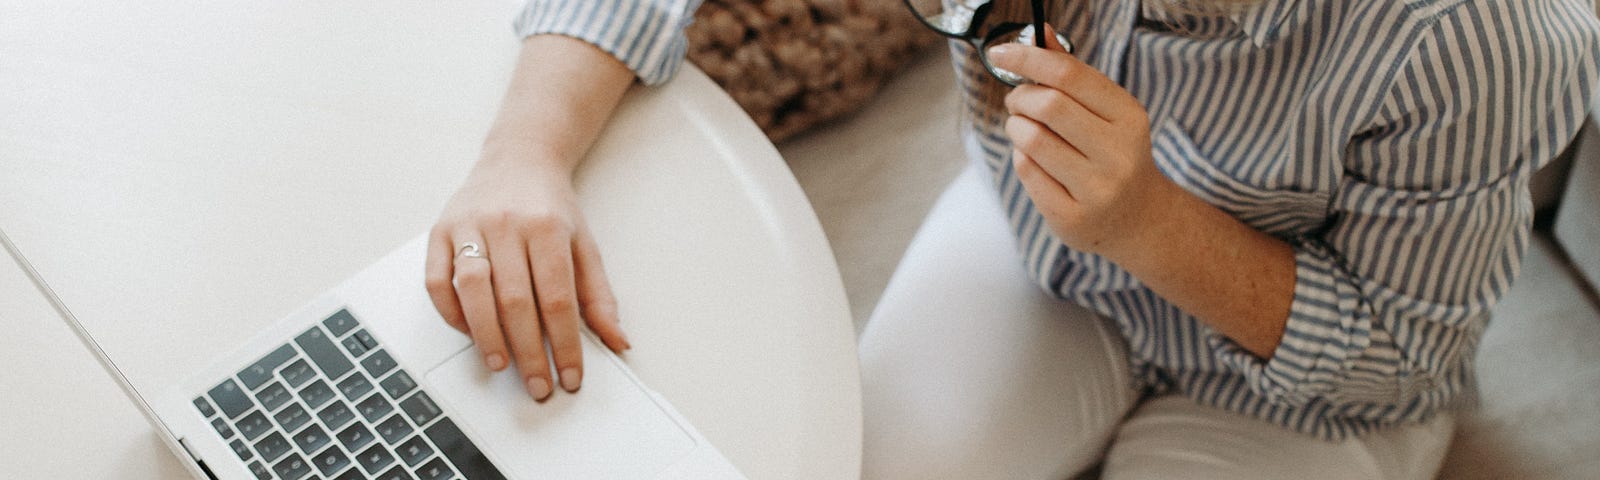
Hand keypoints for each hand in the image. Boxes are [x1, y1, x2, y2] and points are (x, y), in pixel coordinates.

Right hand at [425, 155, 629, 400]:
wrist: (518, 159)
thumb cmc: (551, 207)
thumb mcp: (585, 245)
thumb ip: (599, 296)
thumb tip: (618, 341)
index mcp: (548, 228)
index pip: (558, 299)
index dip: (564, 344)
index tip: (570, 376)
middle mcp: (506, 224)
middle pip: (516, 300)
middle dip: (528, 351)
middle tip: (538, 385)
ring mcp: (469, 226)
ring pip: (473, 290)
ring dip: (486, 336)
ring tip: (501, 365)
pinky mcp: (440, 231)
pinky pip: (437, 280)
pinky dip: (451, 312)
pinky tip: (469, 332)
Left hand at [987, 32, 1180, 258]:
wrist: (1138, 219)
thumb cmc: (1111, 153)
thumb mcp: (1105, 112)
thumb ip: (1072, 74)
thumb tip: (1040, 31)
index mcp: (1129, 117)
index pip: (1070, 75)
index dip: (1028, 58)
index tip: (999, 52)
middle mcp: (1119, 153)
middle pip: (1048, 105)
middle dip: (1020, 97)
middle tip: (1016, 101)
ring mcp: (1097, 189)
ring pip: (1032, 140)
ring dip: (1016, 127)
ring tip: (1023, 129)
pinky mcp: (1073, 217)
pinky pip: (1027, 172)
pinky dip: (1021, 157)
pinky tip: (1034, 159)